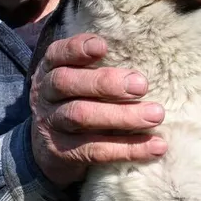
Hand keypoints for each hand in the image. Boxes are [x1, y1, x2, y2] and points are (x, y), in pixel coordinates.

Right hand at [29, 34, 167, 188]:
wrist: (49, 151)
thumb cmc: (77, 102)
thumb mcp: (78, 80)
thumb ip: (99, 67)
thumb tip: (148, 55)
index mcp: (50, 69)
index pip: (57, 53)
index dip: (77, 49)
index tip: (103, 47)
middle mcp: (45, 95)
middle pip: (67, 83)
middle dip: (105, 83)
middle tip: (141, 85)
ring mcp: (51, 125)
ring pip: (81, 116)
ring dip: (122, 116)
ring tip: (155, 116)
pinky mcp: (62, 154)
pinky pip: (95, 151)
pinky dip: (128, 148)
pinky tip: (155, 146)